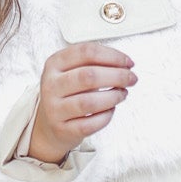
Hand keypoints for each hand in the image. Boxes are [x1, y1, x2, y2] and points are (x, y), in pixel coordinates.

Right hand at [26, 41, 137, 164]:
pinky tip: (110, 110)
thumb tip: (125, 64)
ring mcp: (55, 109)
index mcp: (54, 64)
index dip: (112, 56)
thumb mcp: (72, 71)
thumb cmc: (67, 94)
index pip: (86, 52)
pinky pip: (90, 124)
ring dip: (113, 97)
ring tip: (122, 94)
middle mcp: (51, 85)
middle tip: (131, 78)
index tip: (128, 62)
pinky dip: (106, 116)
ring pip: (89, 102)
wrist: (48, 124)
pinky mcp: (63, 129)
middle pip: (88, 76)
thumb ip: (94, 63)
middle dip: (117, 76)